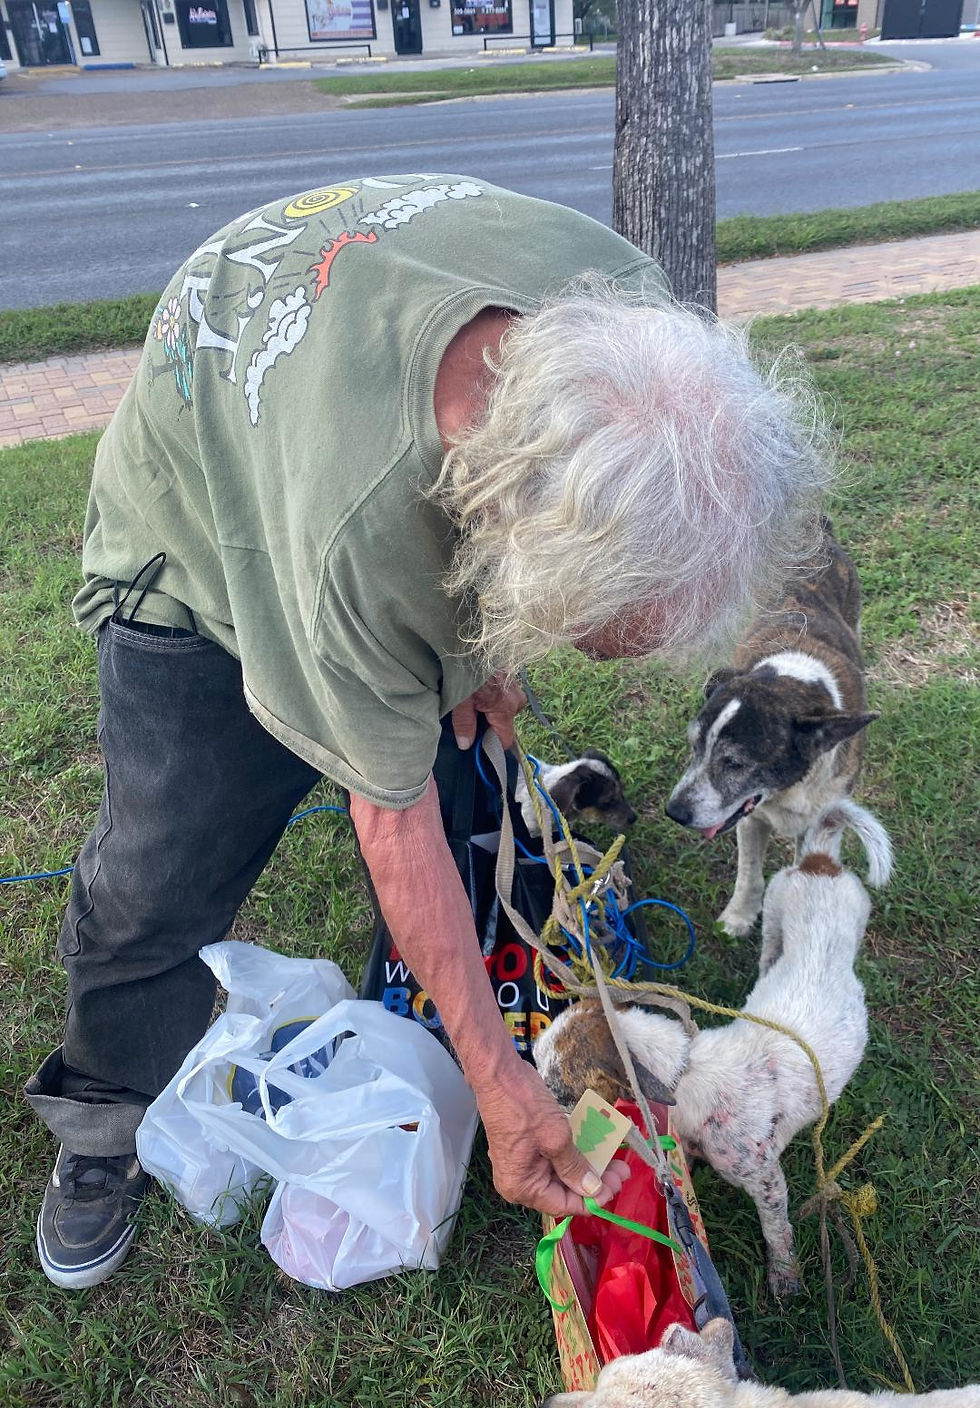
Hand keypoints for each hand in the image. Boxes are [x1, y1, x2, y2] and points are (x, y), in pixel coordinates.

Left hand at [451, 671, 526, 750]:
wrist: (471, 642)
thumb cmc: (466, 671)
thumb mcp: (459, 701)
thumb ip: (464, 724)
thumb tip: (467, 746)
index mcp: (505, 709)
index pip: (506, 740)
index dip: (491, 747)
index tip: (478, 748)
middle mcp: (516, 700)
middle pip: (504, 724)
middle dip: (488, 725)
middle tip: (470, 719)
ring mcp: (515, 688)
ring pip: (504, 710)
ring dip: (490, 710)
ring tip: (472, 703)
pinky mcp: (511, 679)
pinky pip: (504, 697)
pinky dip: (492, 698)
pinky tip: (478, 692)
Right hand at [474, 1058, 630, 1216]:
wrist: (499, 1073)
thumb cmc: (524, 1106)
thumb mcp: (555, 1139)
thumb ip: (575, 1168)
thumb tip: (592, 1190)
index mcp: (521, 1186)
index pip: (562, 1204)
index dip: (591, 1199)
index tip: (615, 1187)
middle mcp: (520, 1180)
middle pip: (564, 1189)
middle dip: (594, 1181)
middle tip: (621, 1170)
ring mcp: (524, 1162)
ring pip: (562, 1173)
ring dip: (588, 1166)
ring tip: (616, 1159)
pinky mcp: (530, 1146)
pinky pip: (556, 1158)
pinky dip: (576, 1154)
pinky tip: (597, 1147)